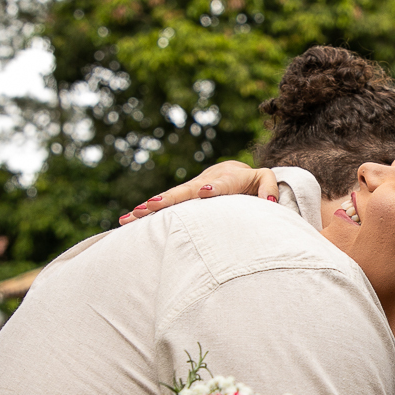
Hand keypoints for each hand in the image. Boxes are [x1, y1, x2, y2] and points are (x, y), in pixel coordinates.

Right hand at [119, 162, 279, 224]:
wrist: (232, 173)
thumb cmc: (252, 183)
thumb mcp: (265, 180)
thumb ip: (268, 188)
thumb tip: (268, 202)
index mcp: (227, 178)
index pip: (220, 184)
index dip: (213, 188)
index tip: (204, 192)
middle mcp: (204, 182)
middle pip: (185, 191)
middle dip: (168, 199)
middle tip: (150, 206)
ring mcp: (190, 190)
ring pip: (169, 198)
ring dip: (149, 207)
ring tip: (130, 216)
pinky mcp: (181, 199)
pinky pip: (162, 206)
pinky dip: (144, 213)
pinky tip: (125, 221)